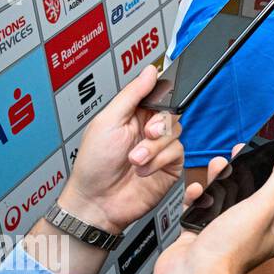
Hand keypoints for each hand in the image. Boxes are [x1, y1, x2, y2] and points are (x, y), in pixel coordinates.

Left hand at [60, 65, 185, 234]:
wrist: (97, 201)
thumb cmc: (94, 165)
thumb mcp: (108, 121)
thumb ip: (132, 94)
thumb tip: (150, 71)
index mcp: (133, 115)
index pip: (159, 96)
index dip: (162, 98)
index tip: (156, 104)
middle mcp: (148, 130)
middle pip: (171, 113)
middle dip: (159, 125)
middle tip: (146, 133)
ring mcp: (160, 148)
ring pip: (176, 133)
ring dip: (154, 148)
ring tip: (135, 160)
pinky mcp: (170, 166)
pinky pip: (179, 152)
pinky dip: (160, 160)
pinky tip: (144, 170)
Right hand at [152, 141, 273, 273]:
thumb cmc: (229, 251)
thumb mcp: (262, 206)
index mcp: (270, 228)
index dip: (273, 169)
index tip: (265, 151)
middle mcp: (247, 232)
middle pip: (247, 192)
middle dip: (240, 170)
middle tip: (235, 154)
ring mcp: (221, 234)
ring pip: (221, 199)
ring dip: (218, 180)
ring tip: (216, 167)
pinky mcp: (198, 236)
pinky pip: (198, 210)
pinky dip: (197, 198)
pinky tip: (197, 192)